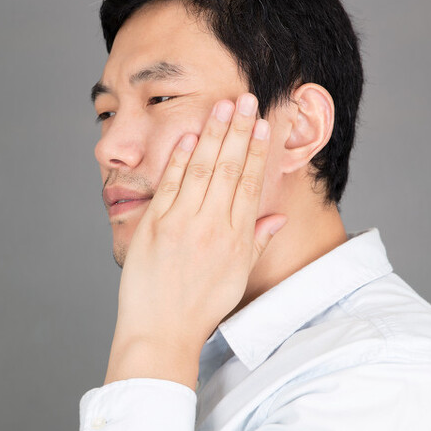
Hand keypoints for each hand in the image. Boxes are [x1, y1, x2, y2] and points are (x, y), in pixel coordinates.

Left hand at [104, 93, 287, 385]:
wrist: (161, 331)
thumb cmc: (199, 308)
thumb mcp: (237, 277)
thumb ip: (256, 242)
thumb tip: (276, 219)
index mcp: (237, 239)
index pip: (251, 184)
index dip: (258, 151)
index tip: (264, 125)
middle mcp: (213, 227)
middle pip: (230, 168)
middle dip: (239, 130)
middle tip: (246, 99)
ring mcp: (183, 224)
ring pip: (202, 168)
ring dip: (213, 133)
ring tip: (223, 106)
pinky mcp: (155, 226)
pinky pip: (170, 183)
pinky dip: (180, 157)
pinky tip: (189, 135)